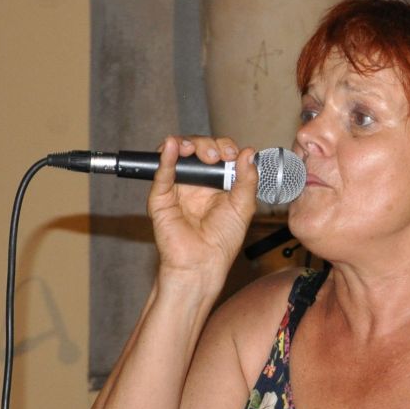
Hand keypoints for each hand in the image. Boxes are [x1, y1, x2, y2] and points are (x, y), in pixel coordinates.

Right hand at [145, 135, 258, 284]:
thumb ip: (247, 179)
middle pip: (197, 149)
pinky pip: (161, 174)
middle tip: (218, 157)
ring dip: (187, 145)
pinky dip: (165, 157)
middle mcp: (195, 182)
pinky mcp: (161, 198)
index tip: (234, 154)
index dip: (225, 148)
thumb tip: (248, 152)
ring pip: (177, 154)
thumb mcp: (243, 206)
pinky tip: (171, 146)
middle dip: (208, 146)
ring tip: (197, 152)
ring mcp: (177, 187)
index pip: (218, 153)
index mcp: (216, 183)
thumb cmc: (222, 241)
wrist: (203, 263)